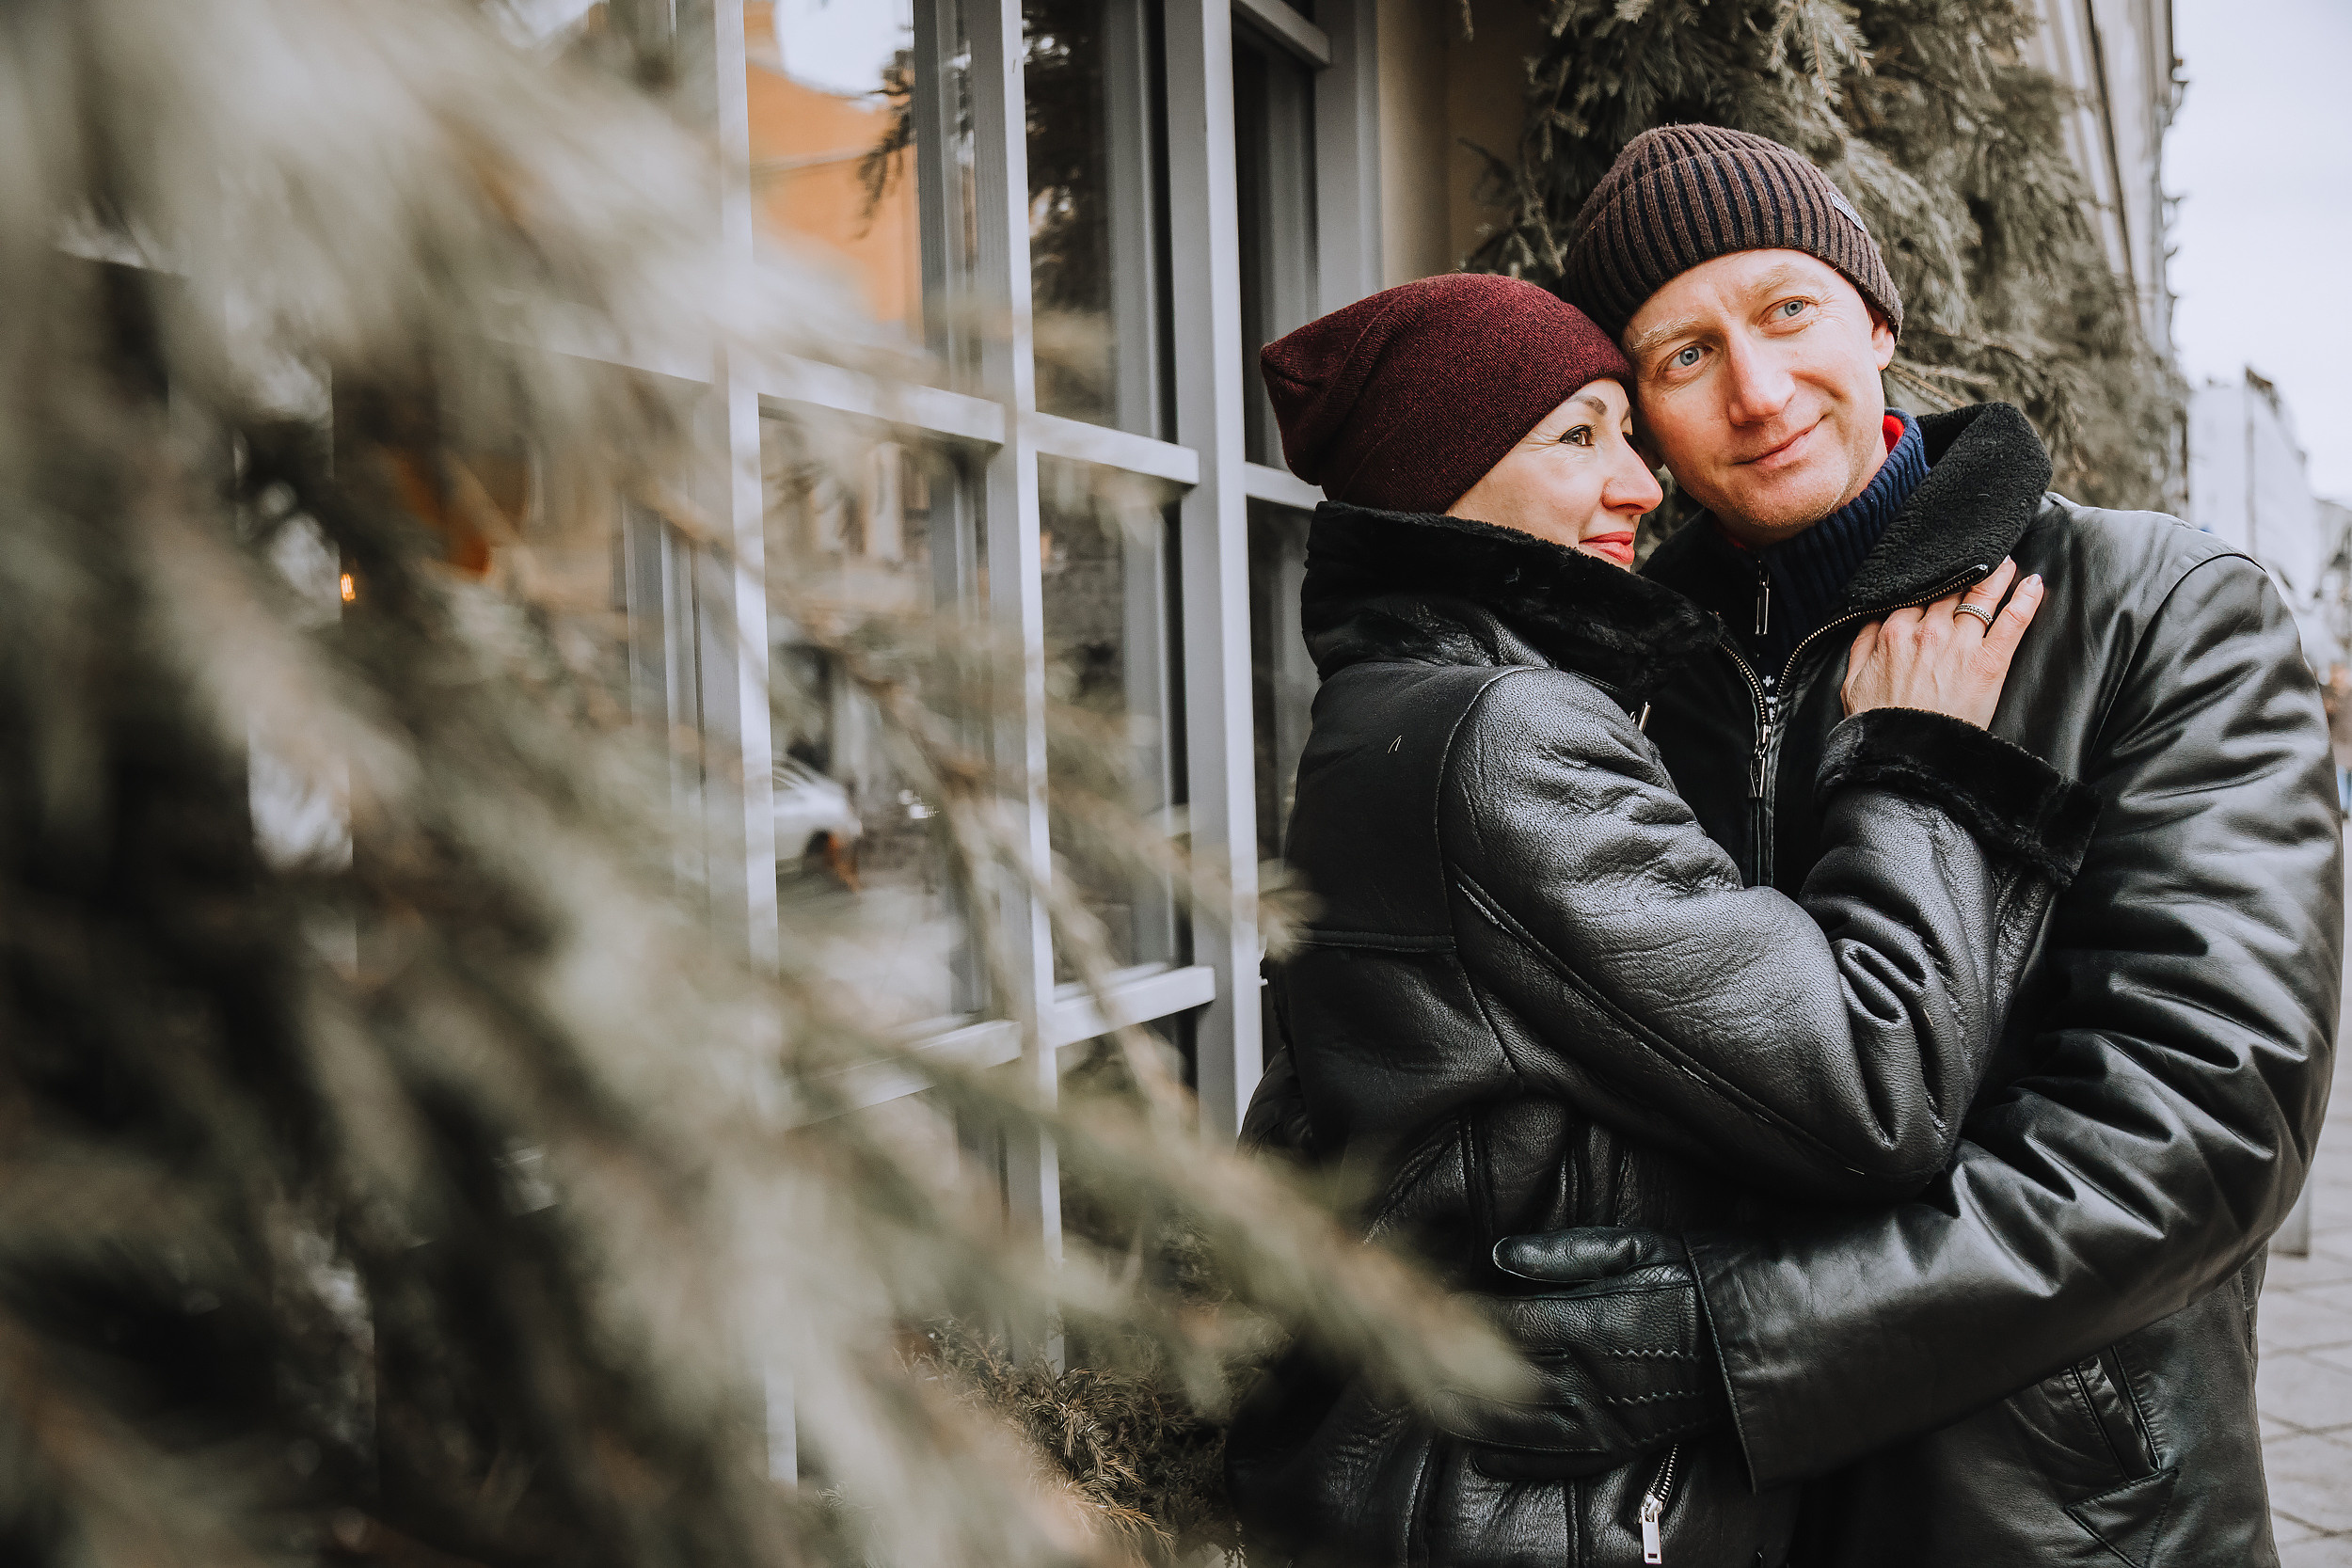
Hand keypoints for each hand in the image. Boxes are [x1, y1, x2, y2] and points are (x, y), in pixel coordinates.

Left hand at [1426, 1228, 1725, 1478]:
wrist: (1753, 1341)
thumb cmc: (1692, 1282)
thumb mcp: (1636, 1249)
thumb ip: (1565, 1253)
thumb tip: (1500, 1253)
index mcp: (1597, 1321)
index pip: (1514, 1322)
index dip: (1469, 1318)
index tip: (1434, 1308)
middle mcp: (1597, 1375)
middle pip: (1508, 1380)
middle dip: (1456, 1375)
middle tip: (1411, 1367)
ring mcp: (1610, 1415)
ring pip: (1525, 1426)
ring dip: (1474, 1422)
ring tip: (1432, 1411)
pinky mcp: (1623, 1443)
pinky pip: (1561, 1460)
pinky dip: (1519, 1462)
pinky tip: (1483, 1458)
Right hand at [1842, 558, 2043, 727]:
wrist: (1904, 756)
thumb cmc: (1877, 724)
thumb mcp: (1852, 682)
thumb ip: (1861, 645)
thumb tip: (1871, 620)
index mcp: (1894, 632)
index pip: (1918, 596)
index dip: (1932, 585)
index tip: (1942, 576)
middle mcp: (1928, 631)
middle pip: (1951, 591)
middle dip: (1965, 573)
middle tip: (1981, 559)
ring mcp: (1960, 644)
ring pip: (1981, 598)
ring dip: (1997, 576)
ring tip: (2007, 563)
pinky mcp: (1989, 662)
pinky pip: (2012, 621)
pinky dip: (2025, 599)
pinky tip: (2033, 583)